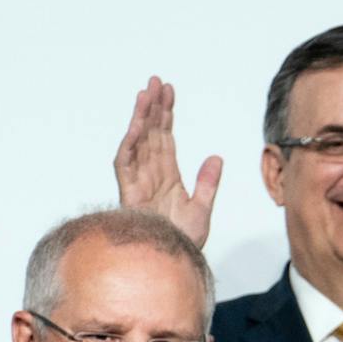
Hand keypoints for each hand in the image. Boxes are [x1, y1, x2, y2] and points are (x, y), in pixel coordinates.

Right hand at [115, 76, 221, 248]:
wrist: (171, 260)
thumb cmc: (181, 240)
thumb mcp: (202, 208)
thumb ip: (208, 182)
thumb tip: (217, 157)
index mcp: (167, 175)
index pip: (166, 137)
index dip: (167, 114)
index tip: (170, 92)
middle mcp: (151, 173)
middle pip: (152, 132)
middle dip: (154, 107)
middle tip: (157, 81)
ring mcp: (138, 179)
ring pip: (138, 141)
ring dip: (141, 117)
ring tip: (146, 93)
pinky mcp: (128, 190)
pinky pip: (126, 161)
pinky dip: (130, 142)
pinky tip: (137, 124)